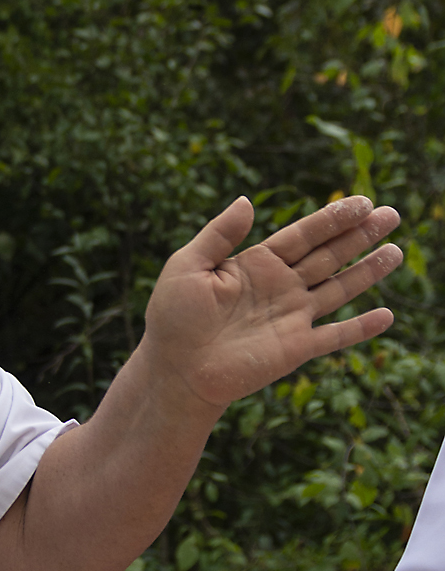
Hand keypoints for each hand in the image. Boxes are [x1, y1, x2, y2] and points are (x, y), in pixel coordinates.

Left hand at [141, 194, 401, 414]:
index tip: (361, 201)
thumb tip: (245, 200)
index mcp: (257, 264)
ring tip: (396, 250)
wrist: (175, 370)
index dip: (332, 219)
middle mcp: (281, 287)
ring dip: (368, 272)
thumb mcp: (188, 266)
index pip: (303, 235)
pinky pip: (335, 337)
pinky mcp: (296, 349)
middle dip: (359, 236)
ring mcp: (292, 318)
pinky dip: (361, 328)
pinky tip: (387, 316)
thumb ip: (219, 234)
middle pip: (329, 256)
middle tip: (391, 214)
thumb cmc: (173, 318)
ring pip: (339, 289)